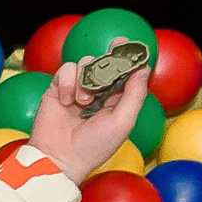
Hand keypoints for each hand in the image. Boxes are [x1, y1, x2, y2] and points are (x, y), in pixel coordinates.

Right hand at [27, 40, 151, 183]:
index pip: (124, 74)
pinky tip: (67, 101)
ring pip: (85, 64)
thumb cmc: (95, 146)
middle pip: (104, 63)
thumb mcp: (123, 121)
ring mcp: (77, 90)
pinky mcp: (57, 89)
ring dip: (86, 80)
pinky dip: (67, 82)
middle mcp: (98, 93)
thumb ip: (135, 94)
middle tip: (116, 45)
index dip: (126, 57)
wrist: (59, 157)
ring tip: (83, 102)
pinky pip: (66, 70)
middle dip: (109, 58)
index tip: (127, 44)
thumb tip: (144, 68)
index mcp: (117, 101)